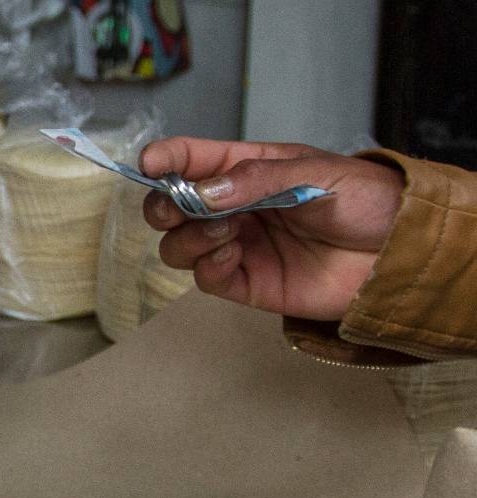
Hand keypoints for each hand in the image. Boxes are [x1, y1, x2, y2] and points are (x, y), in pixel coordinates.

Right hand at [140, 137, 405, 320]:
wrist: (401, 252)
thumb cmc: (367, 200)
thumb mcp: (317, 173)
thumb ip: (259, 180)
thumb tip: (205, 191)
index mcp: (246, 169)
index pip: (191, 159)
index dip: (164, 159)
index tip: (151, 164)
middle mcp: (233, 208)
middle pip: (170, 207)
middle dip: (163, 206)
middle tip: (177, 208)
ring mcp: (237, 246)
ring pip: (178, 246)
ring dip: (188, 237)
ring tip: (225, 231)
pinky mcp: (247, 283)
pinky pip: (206, 278)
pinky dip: (207, 265)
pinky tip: (230, 253)